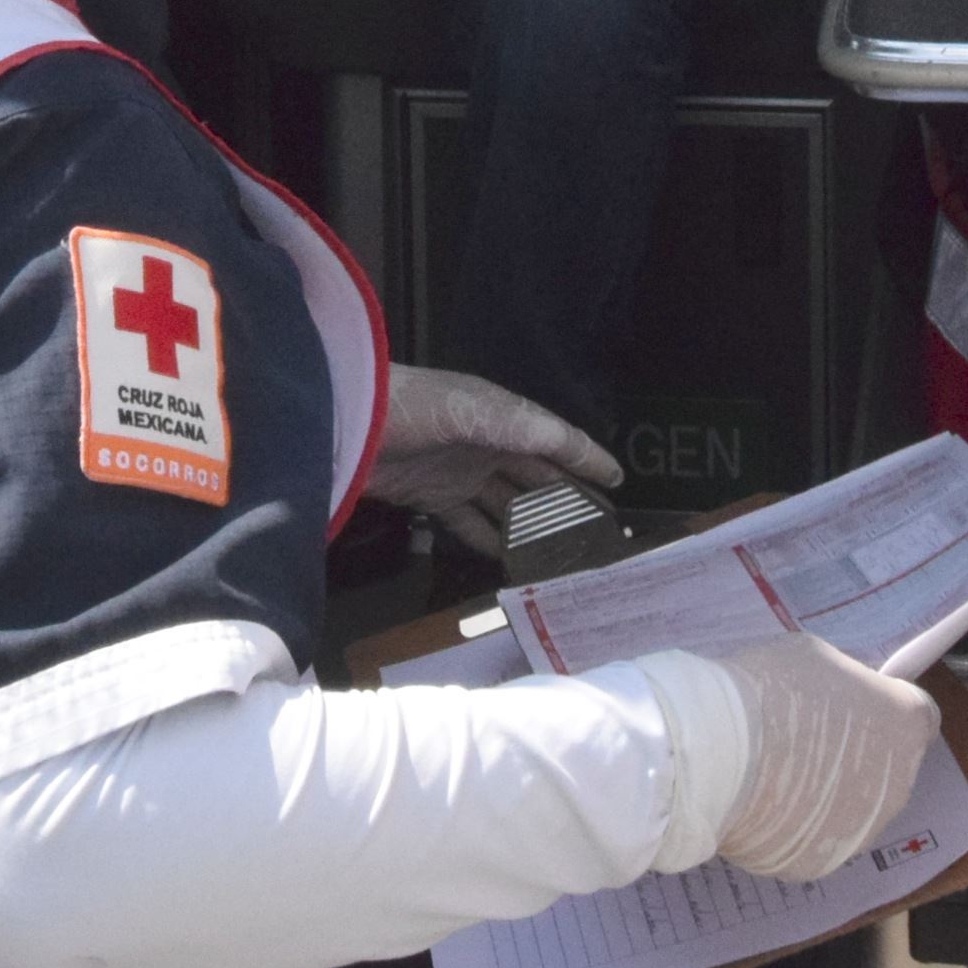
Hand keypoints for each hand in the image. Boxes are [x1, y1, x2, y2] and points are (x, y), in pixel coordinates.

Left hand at [366, 364, 618, 553]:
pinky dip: (490, 540)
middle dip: (567, 500)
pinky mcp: (432, 498)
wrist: (348, 422)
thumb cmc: (417, 407)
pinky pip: (470, 523)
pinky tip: (511, 560)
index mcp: (504, 417)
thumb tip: (575, 447)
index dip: (586, 460)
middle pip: (537, 476)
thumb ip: (527, 430)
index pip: (556, 441)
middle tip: (600, 529)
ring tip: (565, 553)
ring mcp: (460, 472)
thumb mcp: (477, 412)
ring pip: (508, 504)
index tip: (619, 482)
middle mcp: (487, 443)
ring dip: (533, 526)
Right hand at [690, 636, 939, 882]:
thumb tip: (843, 699)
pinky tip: (763, 804)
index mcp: (905, 725)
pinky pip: (816, 839)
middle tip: (807, 740)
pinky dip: (796, 826)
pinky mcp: (822, 864)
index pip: (917, 717)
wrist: (720, 754)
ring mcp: (861, 830)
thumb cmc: (771, 691)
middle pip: (888, 768)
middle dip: (858, 756)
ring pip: (854, 810)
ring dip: (830, 795)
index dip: (886, 710)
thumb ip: (844, 684)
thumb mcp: (817, 660)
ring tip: (779, 776)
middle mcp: (898, 784)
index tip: (856, 708)